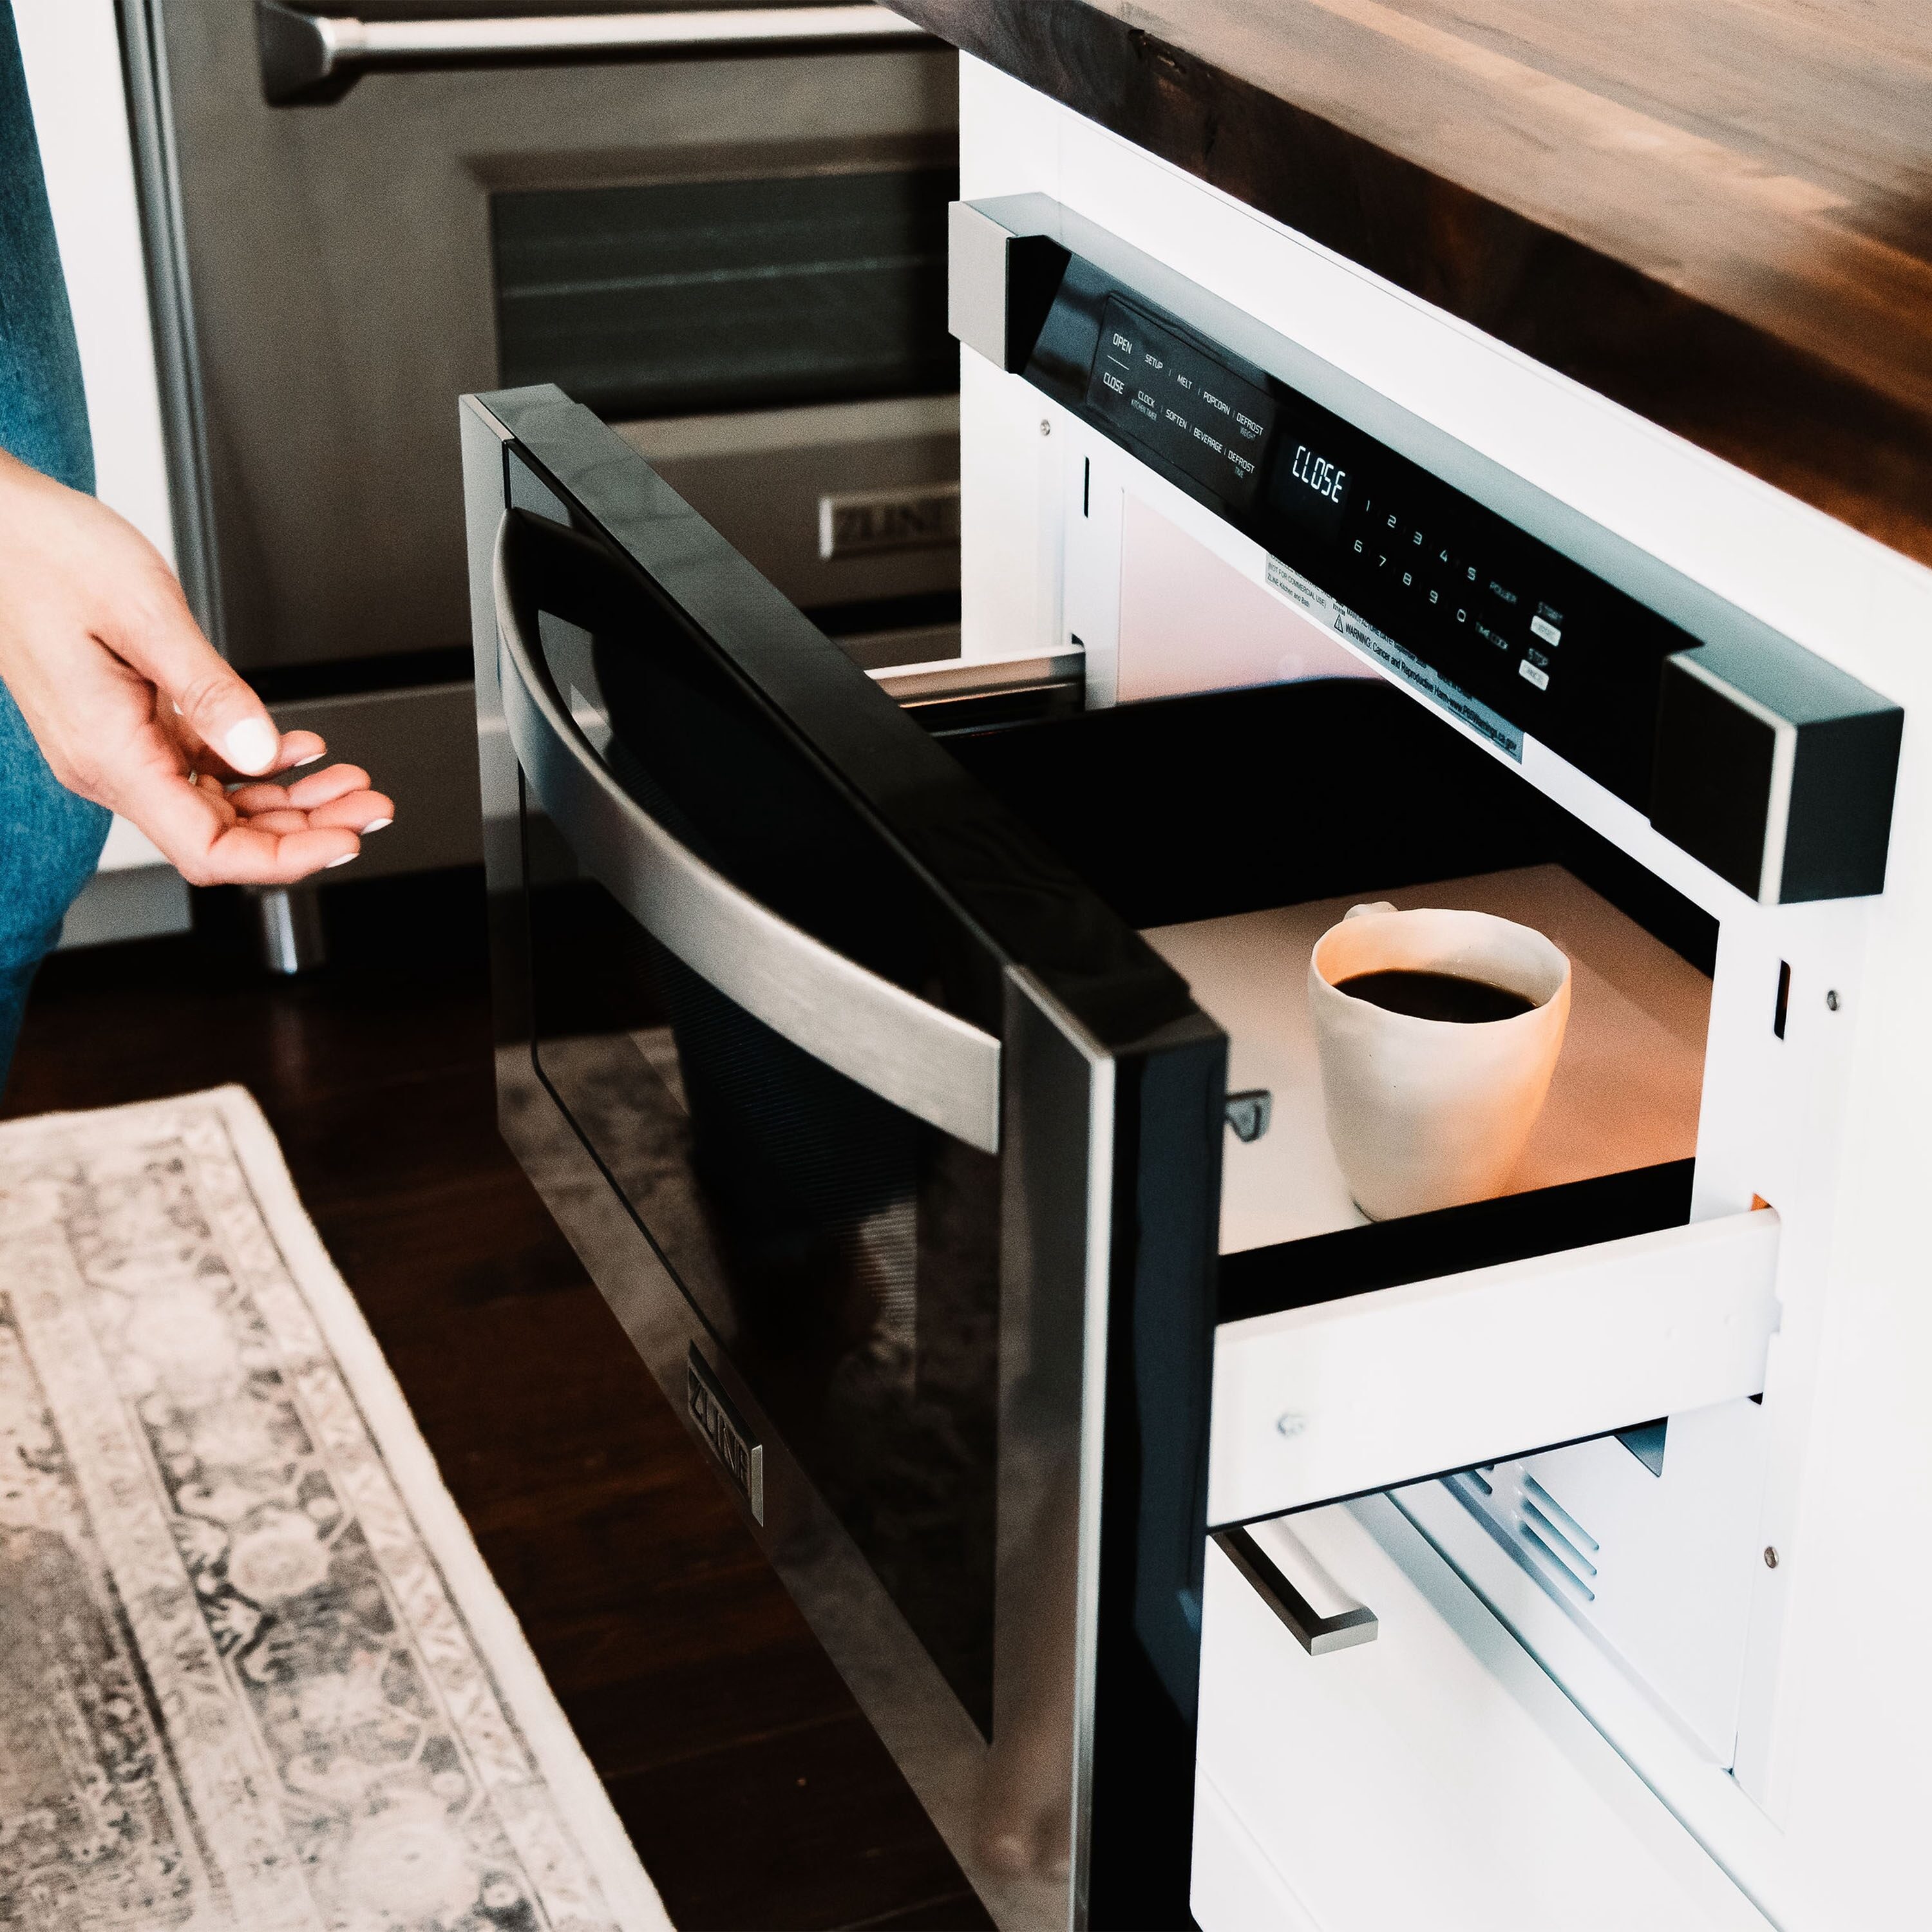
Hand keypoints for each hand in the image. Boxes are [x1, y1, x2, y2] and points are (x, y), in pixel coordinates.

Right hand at [0, 450, 393, 884]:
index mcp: (110, 754)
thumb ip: (208, 690)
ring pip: (220, 803)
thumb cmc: (46, 554)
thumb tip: (263, 751)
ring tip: (349, 780)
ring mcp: (120, 746)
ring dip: (291, 799)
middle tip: (369, 804)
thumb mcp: (143, 614)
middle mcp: (112, 763)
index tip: (346, 841)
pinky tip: (301, 748)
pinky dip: (257, 763)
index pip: (209, 849)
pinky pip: (202, 765)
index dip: (286, 857)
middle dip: (307, 828)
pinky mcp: (129, 722)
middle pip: (224, 834)